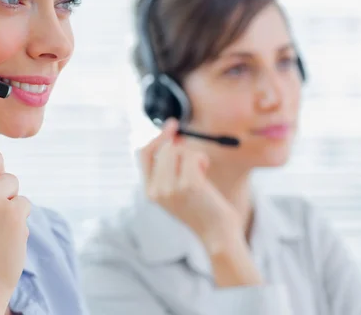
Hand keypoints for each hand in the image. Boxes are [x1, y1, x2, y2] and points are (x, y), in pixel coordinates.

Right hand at [139, 119, 242, 253]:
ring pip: (179, 151)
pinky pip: (193, 156)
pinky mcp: (189, 185)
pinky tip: (205, 172)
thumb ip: (169, 168)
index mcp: (150, 191)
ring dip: (193, 156)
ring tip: (201, 172)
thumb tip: (172, 135)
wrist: (217, 234)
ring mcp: (171, 188)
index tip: (172, 127)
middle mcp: (156, 190)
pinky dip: (202, 160)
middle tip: (194, 160)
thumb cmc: (201, 209)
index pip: (143, 154)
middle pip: (164, 149)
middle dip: (182, 148)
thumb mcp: (176, 190)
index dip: (157, 137)